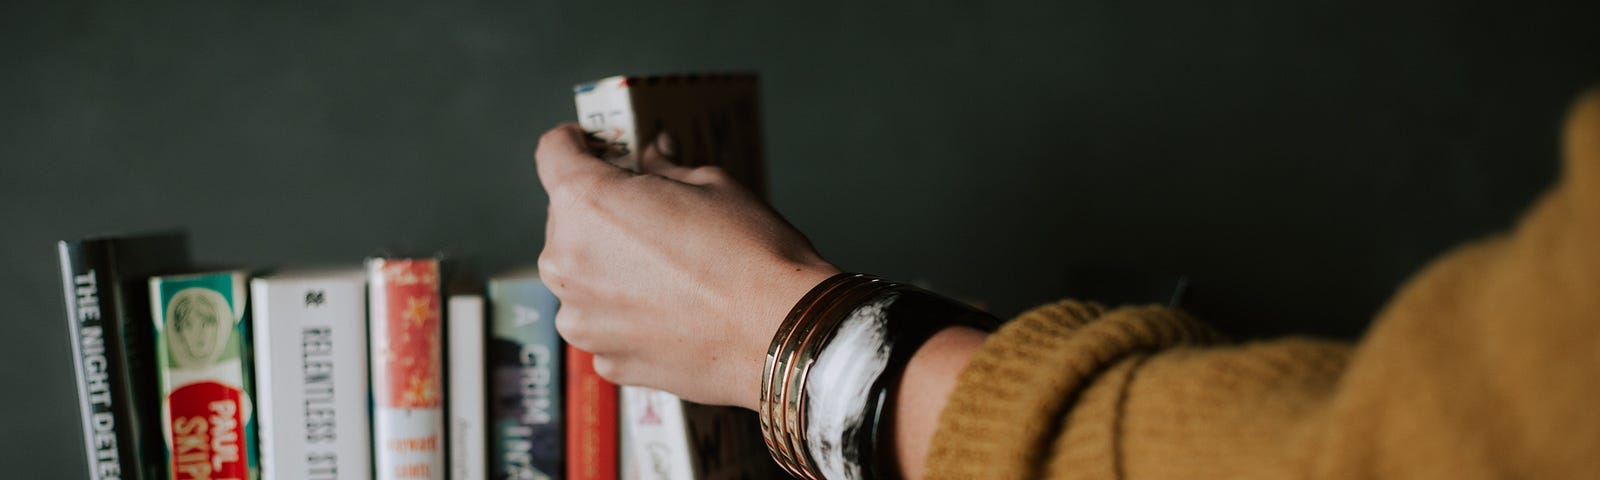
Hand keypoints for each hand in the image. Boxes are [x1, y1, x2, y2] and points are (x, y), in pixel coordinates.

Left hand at [535, 124, 839, 408]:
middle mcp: (567, 261)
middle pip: (567, 220)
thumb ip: (665, 169)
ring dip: (610, 268)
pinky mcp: (605, 359)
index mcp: (587, 202)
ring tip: (669, 274)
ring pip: (582, 277)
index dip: (574, 142)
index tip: (591, 146)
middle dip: (602, 213)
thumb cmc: (750, 254)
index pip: (553, 153)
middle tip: (653, 217)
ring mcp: (581, 318)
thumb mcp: (712, 184)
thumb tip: (654, 155)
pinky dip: (627, 314)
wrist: (781, 335)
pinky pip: (604, 323)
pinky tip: (673, 312)